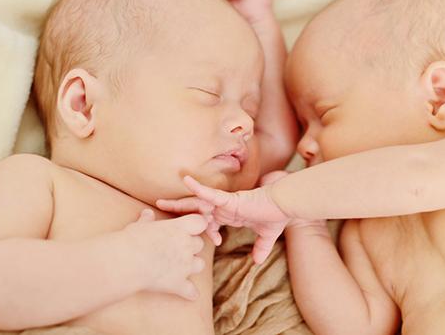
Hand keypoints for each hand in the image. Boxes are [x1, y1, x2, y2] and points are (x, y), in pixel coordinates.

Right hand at [124, 209, 206, 299]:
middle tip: (179, 249)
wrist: (126, 261)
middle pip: (200, 244)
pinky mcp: (178, 283)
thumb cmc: (131, 240)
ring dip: (193, 266)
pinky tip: (189, 294)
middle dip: (191, 246)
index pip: (200, 222)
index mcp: (179, 228)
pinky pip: (191, 290)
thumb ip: (147, 220)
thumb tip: (147, 213)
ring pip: (200, 264)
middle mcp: (186, 245)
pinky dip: (190, 293)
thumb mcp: (139, 226)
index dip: (195, 225)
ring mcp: (184, 265)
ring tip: (183, 267)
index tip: (186, 228)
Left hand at [159, 175, 289, 263]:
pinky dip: (198, 188)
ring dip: (180, 203)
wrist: (285, 204)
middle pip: (196, 210)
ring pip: (198, 203)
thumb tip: (257, 262)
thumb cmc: (276, 214)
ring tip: (161, 202)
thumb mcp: (266, 236)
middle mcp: (224, 207)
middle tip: (159, 212)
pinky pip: (210, 193)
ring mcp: (225, 202)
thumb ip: (260, 248)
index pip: (208, 221)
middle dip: (178, 211)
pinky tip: (186, 181)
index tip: (207, 242)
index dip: (202, 231)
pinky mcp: (230, 199)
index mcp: (230, 214)